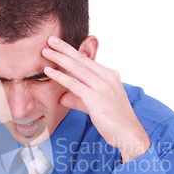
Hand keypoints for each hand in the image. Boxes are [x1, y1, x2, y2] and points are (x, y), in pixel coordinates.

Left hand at [42, 36, 150, 161]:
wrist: (128, 134)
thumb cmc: (114, 121)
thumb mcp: (94, 106)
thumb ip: (77, 100)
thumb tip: (62, 97)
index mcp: (110, 76)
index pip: (88, 60)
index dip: (72, 51)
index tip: (59, 44)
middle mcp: (107, 77)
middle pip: (81, 59)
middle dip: (64, 48)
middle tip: (50, 39)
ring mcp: (102, 86)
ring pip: (77, 68)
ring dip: (59, 58)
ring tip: (45, 52)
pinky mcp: (95, 98)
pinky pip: (74, 84)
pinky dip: (60, 76)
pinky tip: (49, 71)